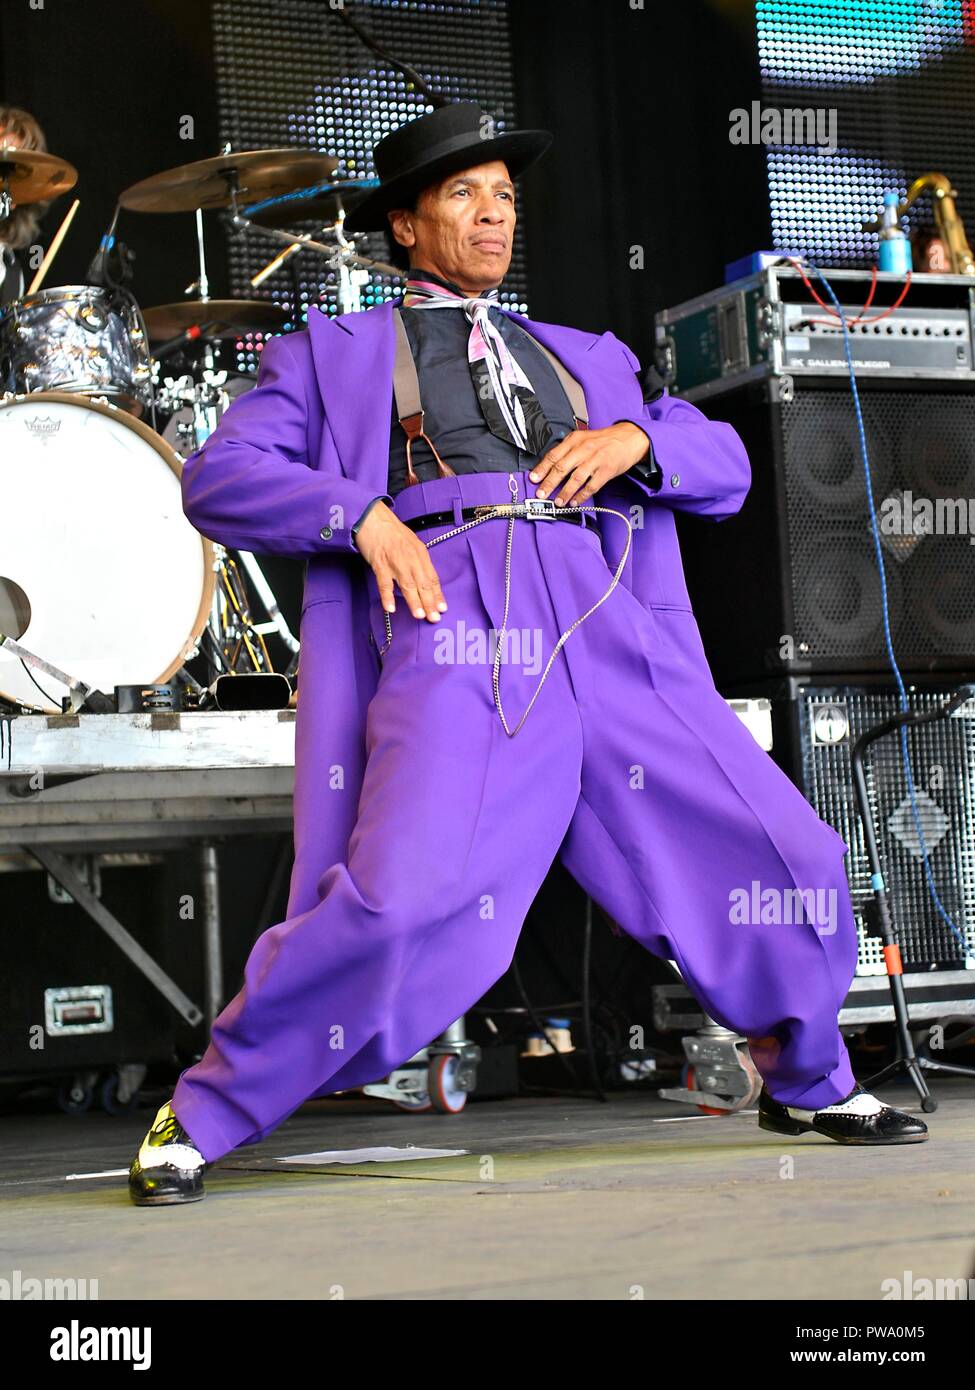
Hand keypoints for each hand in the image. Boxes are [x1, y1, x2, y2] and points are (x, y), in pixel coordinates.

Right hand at [353, 502, 447, 621]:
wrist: (372, 517)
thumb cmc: (391, 530)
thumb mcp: (411, 543)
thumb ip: (418, 560)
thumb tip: (424, 577)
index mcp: (420, 554)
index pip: (432, 578)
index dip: (438, 594)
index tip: (442, 608)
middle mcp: (411, 558)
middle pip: (423, 584)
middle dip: (430, 602)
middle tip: (434, 618)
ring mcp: (395, 561)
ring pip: (408, 585)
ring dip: (414, 601)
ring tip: (420, 616)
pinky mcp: (380, 563)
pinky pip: (384, 583)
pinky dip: (388, 596)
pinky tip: (391, 608)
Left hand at [529, 422, 649, 506]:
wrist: (629, 438)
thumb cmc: (604, 440)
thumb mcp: (583, 438)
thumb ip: (567, 450)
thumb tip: (550, 466)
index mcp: (575, 440)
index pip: (554, 455)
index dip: (542, 469)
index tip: (533, 479)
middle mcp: (584, 449)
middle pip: (562, 467)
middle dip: (549, 483)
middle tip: (541, 494)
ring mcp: (596, 460)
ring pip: (576, 478)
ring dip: (565, 492)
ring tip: (558, 502)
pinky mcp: (607, 470)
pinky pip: (592, 486)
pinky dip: (582, 495)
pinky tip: (575, 501)